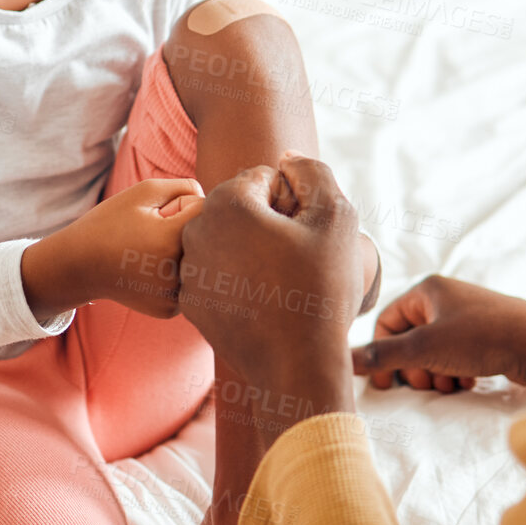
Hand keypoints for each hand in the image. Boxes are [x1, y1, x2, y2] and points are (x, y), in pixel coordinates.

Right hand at [22, 178, 204, 319]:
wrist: (78, 266)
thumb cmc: (110, 222)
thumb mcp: (144, 191)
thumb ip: (186, 187)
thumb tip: (217, 204)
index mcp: (173, 239)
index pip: (206, 210)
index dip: (182, 206)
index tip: (159, 213)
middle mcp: (178, 273)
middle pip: (206, 239)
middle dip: (187, 231)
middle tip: (153, 234)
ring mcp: (175, 296)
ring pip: (199, 264)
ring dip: (183, 254)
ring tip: (150, 252)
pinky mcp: (170, 310)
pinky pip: (188, 284)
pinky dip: (176, 274)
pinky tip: (150, 271)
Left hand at [176, 152, 361, 421]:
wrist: (298, 365)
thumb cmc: (321, 288)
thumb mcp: (336, 217)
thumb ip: (312, 172)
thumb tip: (285, 159)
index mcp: (226, 202)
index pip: (265, 179)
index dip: (294, 203)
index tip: (306, 235)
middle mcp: (196, 230)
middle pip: (242, 209)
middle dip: (269, 225)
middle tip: (297, 260)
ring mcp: (189, 270)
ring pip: (230, 242)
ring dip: (254, 252)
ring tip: (282, 282)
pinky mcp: (192, 303)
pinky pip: (220, 275)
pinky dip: (240, 282)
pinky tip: (264, 303)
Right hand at [351, 275, 525, 391]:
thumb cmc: (481, 338)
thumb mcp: (424, 349)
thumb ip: (383, 355)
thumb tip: (345, 358)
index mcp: (428, 290)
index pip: (387, 322)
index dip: (381, 353)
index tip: (384, 384)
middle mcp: (446, 298)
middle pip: (410, 339)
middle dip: (415, 367)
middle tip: (427, 383)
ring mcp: (467, 316)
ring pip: (433, 352)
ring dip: (436, 373)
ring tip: (452, 383)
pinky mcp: (485, 334)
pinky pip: (456, 356)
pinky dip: (456, 372)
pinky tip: (469, 381)